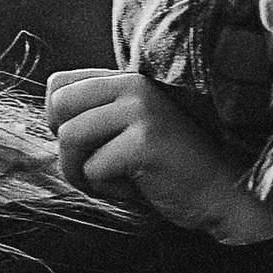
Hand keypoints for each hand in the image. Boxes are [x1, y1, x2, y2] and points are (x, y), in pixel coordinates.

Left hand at [44, 66, 272, 246]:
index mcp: (126, 79)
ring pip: (70, 140)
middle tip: (100, 168)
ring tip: (120, 180)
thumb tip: (46, 121)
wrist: (226, 192)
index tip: (95, 147)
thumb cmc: (171, 171)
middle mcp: (133, 85)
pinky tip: (141, 187)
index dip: (62, 125)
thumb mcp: (130, 133)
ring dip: (85, 174)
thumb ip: (96, 118)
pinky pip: (94, 170)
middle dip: (68, 150)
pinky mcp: (146, 142)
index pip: (57, 87)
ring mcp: (141, 111)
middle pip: (57, 110)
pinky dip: (109, 190)